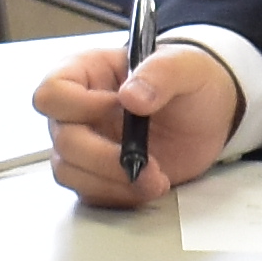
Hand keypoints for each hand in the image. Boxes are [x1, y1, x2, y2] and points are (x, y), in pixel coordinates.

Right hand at [36, 41, 240, 206]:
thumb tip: (131, 96)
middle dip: (103, 157)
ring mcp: (86, 144)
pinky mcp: (99, 173)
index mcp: (86, 73)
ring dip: (113, 182)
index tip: (118, 107)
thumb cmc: (189, 80)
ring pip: (70, 172)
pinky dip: (120, 195)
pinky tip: (150, 186)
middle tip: (146, 163)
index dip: (78, 106)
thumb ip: (160, 74)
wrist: (209, 115)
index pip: (52, 93)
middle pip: (63, 140)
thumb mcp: (185, 66)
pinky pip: (91, 193)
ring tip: (155, 179)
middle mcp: (77, 111)